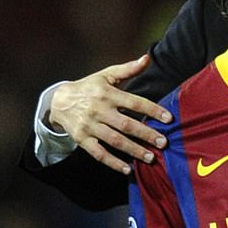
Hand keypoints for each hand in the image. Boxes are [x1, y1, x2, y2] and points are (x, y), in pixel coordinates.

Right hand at [48, 54, 172, 173]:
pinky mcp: (81, 139)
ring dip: (133, 150)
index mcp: (107, 93)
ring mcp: (89, 126)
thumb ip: (128, 69)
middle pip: (126, 124)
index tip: (169, 118)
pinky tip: (127, 169)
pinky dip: (112, 162)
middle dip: (146, 134)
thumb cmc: (90, 87)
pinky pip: (98, 153)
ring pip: (114, 140)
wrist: (58, 100)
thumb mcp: (106, 75)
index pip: (134, 102)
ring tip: (151, 157)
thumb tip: (148, 57)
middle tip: (163, 143)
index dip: (152, 110)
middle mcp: (98, 110)